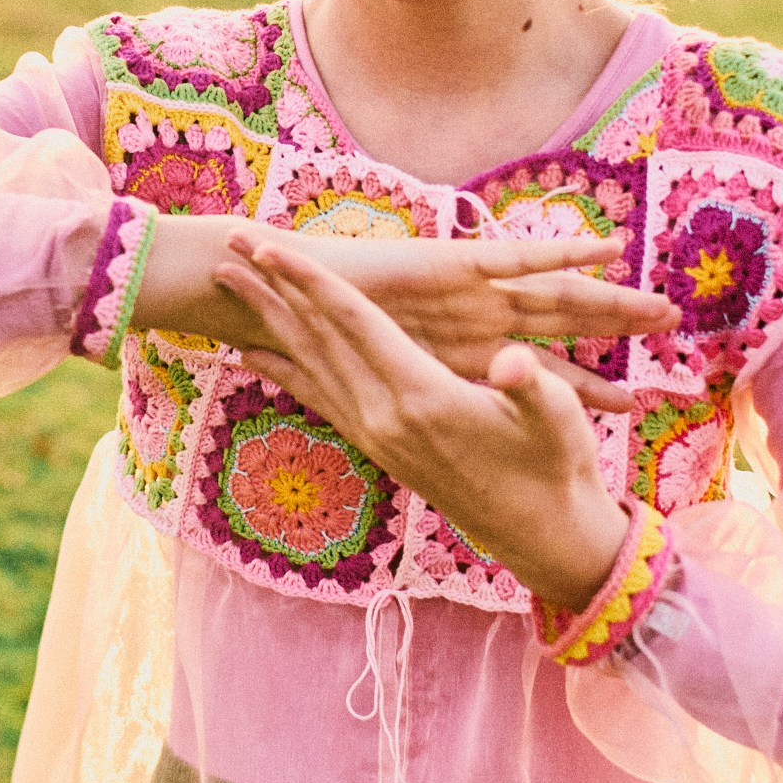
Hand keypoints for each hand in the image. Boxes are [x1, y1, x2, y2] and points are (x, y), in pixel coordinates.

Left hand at [132, 217, 674, 413]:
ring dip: (267, 323)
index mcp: (421, 397)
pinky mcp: (377, 448)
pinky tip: (256, 356)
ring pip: (307, 366)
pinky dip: (283, 370)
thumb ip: (531, 386)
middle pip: (314, 340)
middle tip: (225, 253)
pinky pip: (317, 398)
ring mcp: (375, 436)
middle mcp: (384, 417)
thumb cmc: (556, 467)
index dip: (312, 282)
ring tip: (230, 290)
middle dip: (270, 293)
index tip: (272, 247)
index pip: (354, 324)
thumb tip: (512, 362)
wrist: (542, 536)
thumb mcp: (557, 420)